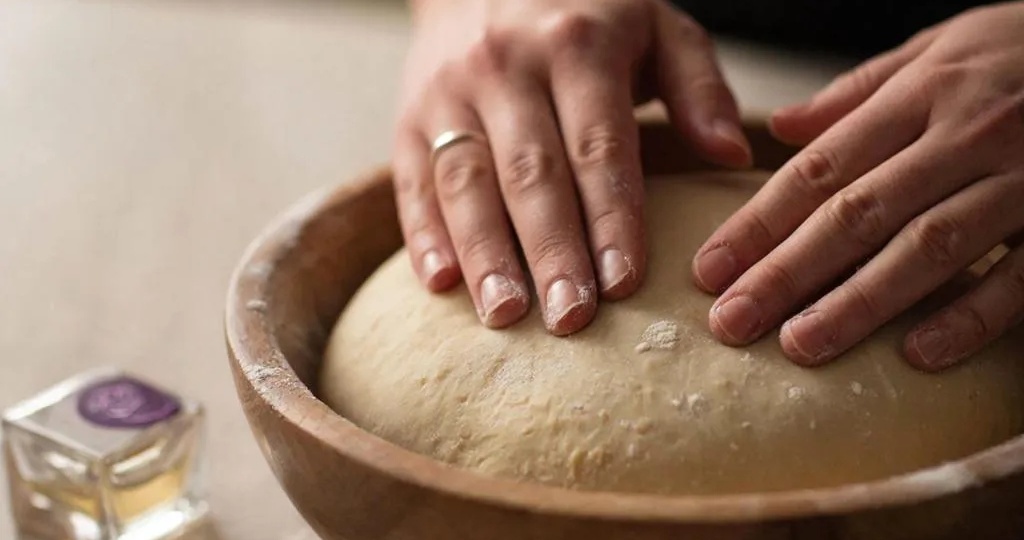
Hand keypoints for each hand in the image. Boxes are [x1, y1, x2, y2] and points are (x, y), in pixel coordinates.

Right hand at [393, 0, 750, 334]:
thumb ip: (698, 85)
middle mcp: (506, 67)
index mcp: (576, 45)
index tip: (625, 283)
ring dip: (485, 253)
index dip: (611, 216)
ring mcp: (448, 93)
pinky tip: (440, 284)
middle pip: (531, 172)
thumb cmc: (585, 14)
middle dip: (551, 251)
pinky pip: (414, 180)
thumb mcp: (655, 25)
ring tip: (505, 316)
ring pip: (466, 182)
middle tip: (570, 319)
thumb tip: (733, 155)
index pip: (597, 144)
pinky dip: (424, 234)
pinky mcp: (408, 118)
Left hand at [694, 3, 1023, 370]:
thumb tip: (780, 128)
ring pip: (927, 248)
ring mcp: (1022, 180)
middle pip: (858, 213)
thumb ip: (860, 92)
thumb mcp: (941, 48)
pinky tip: (914, 355)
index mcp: (924, 94)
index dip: (760, 222)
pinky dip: (969, 317)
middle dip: (787, 273)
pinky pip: (1018, 277)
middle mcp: (966, 135)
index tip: (710, 270)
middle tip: (731, 323)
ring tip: (799, 346)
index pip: (822, 168)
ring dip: (859, 302)